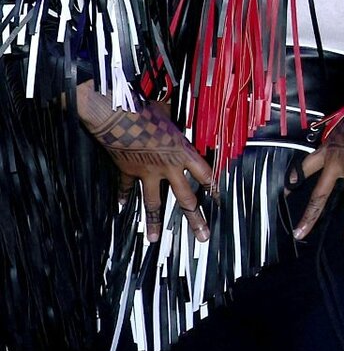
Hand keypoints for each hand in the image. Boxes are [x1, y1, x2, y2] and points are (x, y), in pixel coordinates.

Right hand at [76, 87, 213, 242]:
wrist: (118, 116)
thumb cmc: (147, 111)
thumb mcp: (169, 113)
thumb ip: (175, 121)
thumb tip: (175, 112)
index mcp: (183, 153)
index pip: (204, 175)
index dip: (212, 187)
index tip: (218, 200)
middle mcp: (168, 168)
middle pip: (186, 199)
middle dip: (195, 219)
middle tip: (202, 236)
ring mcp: (147, 173)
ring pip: (153, 203)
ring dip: (155, 222)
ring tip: (155, 239)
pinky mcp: (127, 172)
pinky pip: (126, 188)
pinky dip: (123, 197)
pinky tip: (122, 208)